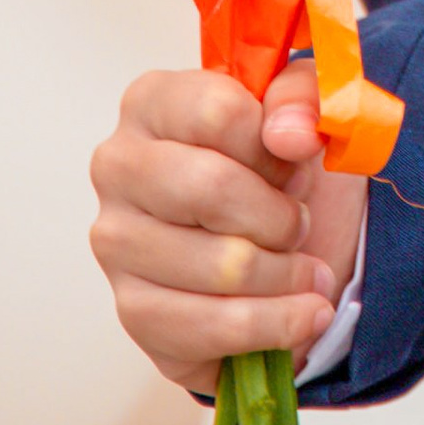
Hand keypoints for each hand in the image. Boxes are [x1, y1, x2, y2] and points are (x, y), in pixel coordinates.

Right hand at [89, 64, 369, 394]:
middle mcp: (118, 167)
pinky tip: (303, 313)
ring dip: (289, 273)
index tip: (293, 163)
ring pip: (224, 264)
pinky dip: (279, 323)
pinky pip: (217, 326)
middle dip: (282, 215)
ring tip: (304, 269)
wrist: (273, 249)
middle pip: (214, 189)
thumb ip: (307, 98)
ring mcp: (116, 242)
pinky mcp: (133, 310)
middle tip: (300, 224)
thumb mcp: (306, 116)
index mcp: (152, 102)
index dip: (275, 147)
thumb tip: (290, 134)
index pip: (219, 112)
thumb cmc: (276, 173)